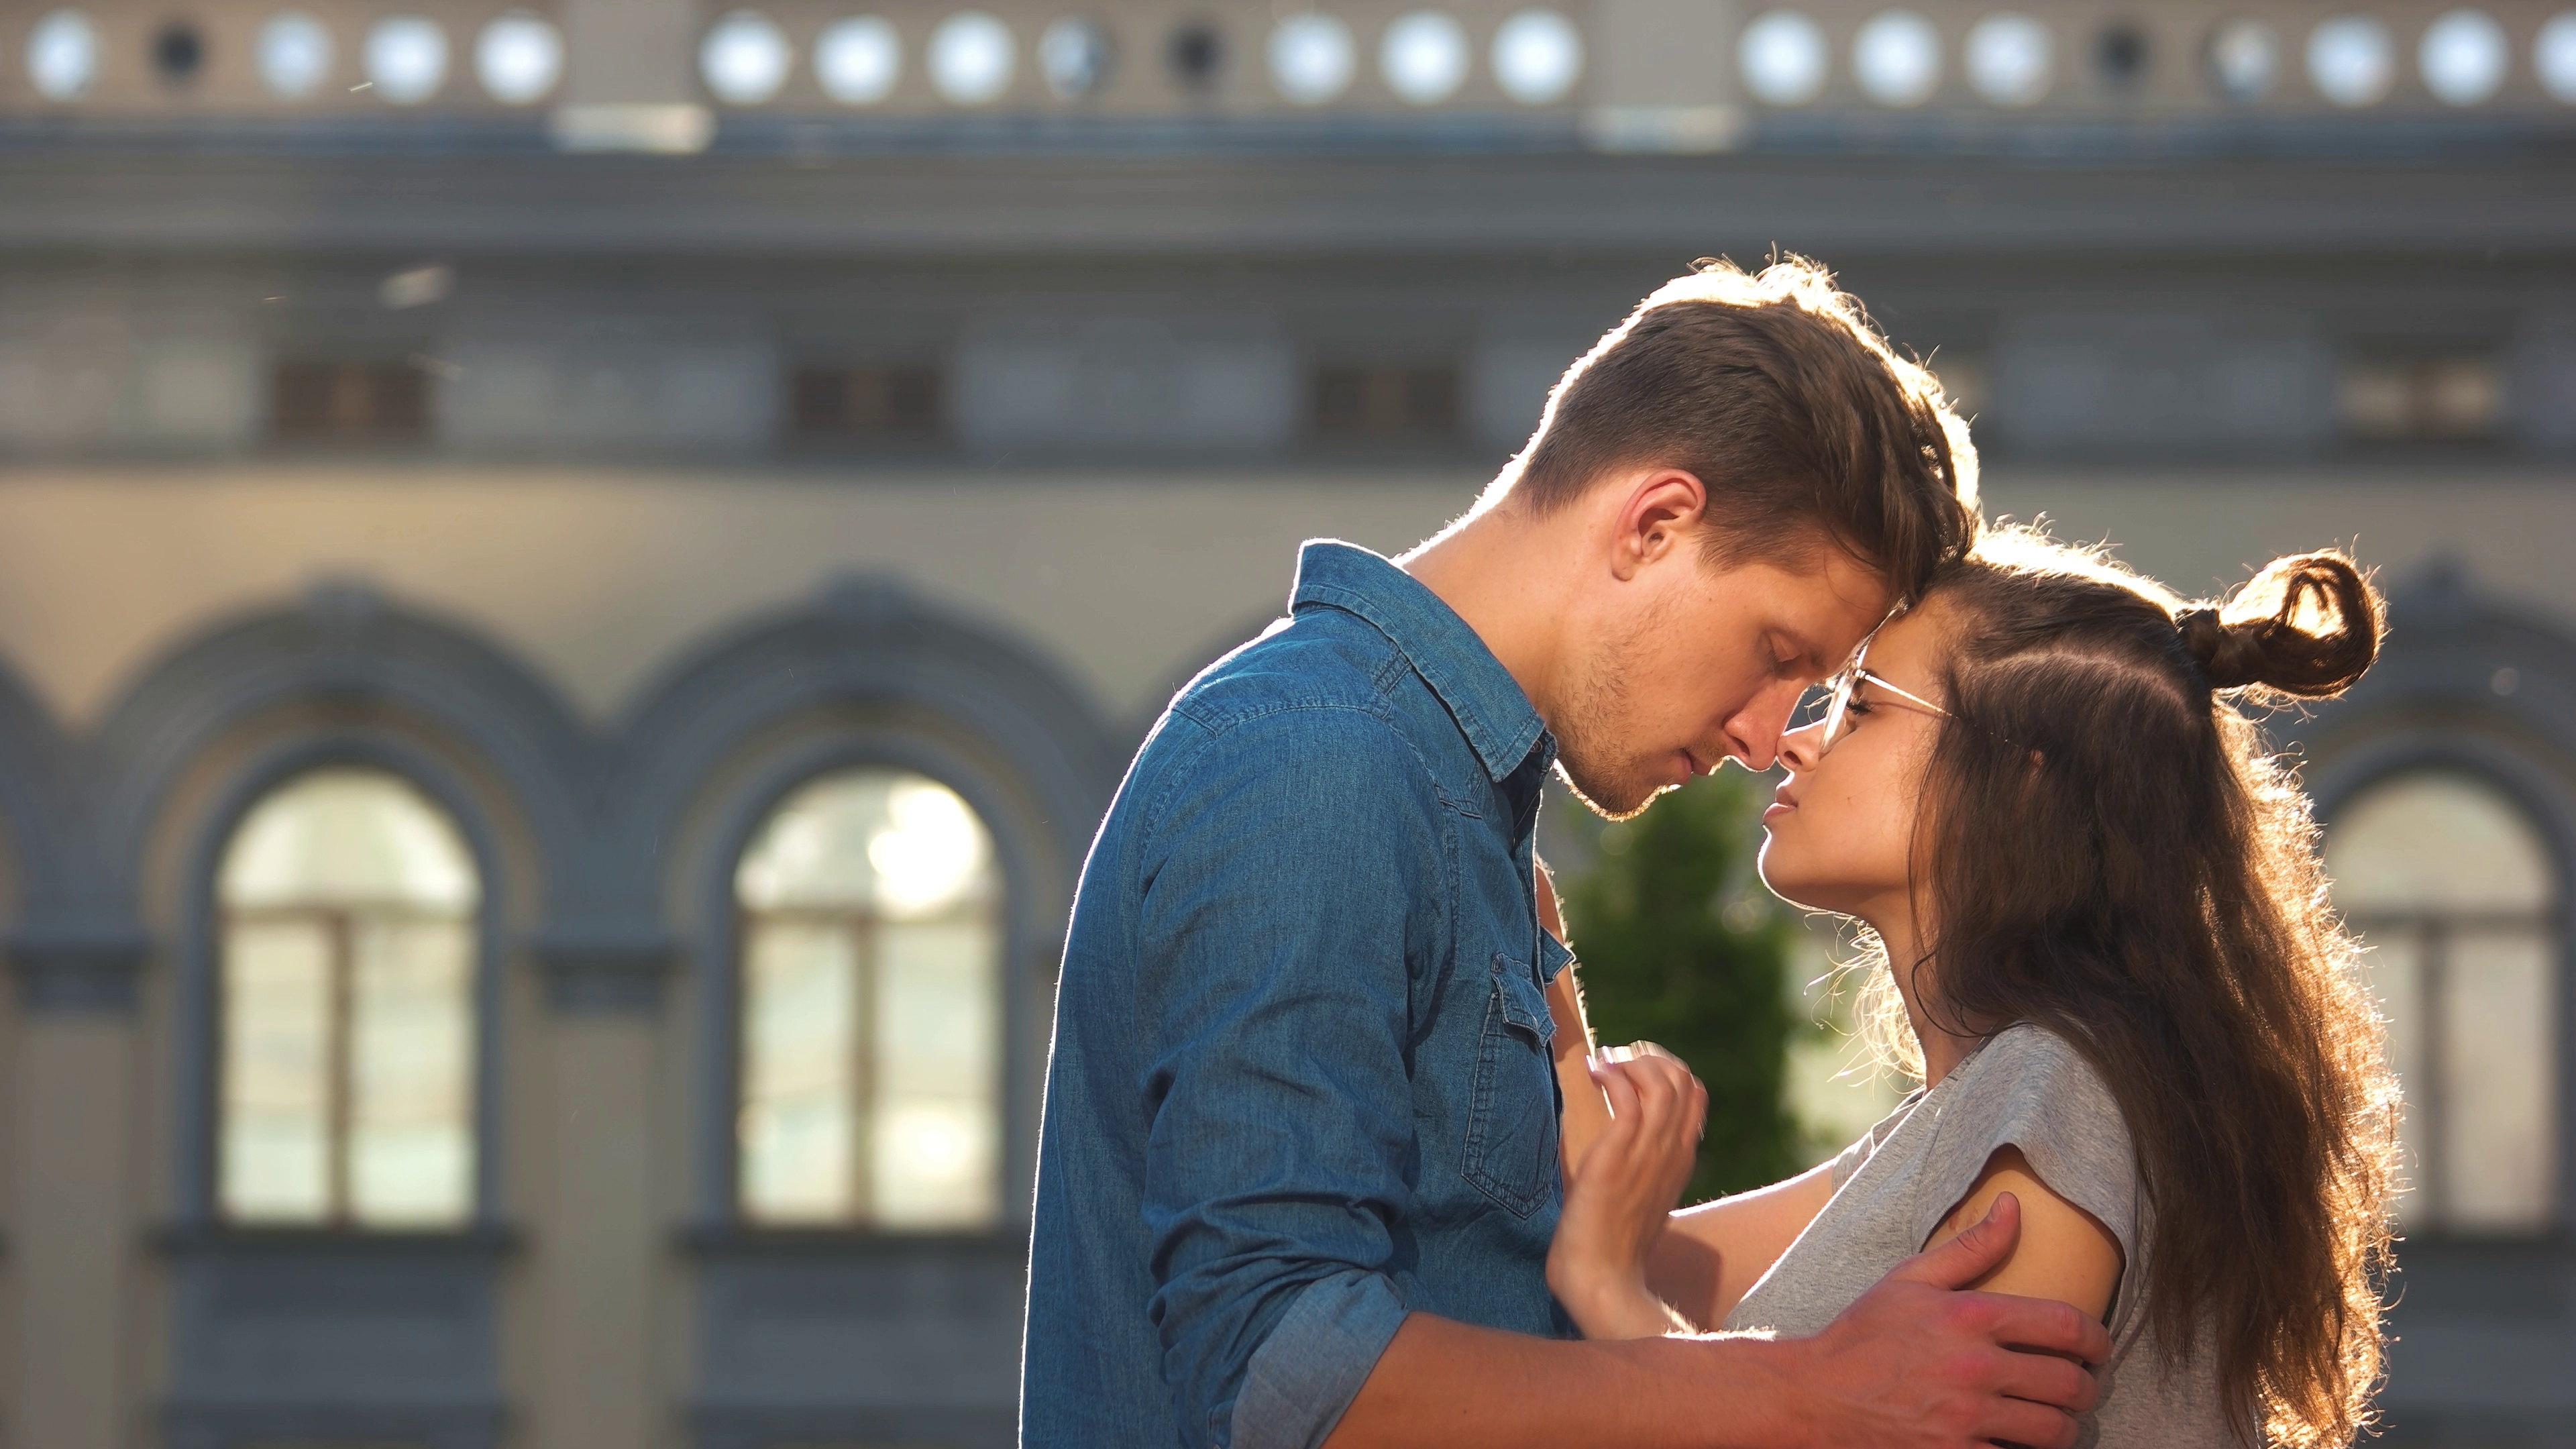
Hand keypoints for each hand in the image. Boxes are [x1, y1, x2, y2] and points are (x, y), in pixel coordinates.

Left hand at [1545, 1044, 1705, 1337]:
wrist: (1601, 1278)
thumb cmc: (1610, 1244)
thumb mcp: (1640, 1197)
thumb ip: (1643, 1168)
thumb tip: (1623, 1141)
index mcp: (1680, 1160)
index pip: (1695, 1094)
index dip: (1667, 1068)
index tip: (1632, 1068)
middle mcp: (1672, 1152)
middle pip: (1684, 1080)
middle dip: (1649, 1057)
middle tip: (1615, 1060)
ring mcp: (1648, 1154)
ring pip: (1663, 1082)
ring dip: (1631, 1062)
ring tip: (1604, 1065)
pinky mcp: (1618, 1158)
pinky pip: (1628, 1099)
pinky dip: (1612, 1075)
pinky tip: (1594, 1075)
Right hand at [1776, 1193, 2112, 1448]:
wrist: (1816, 1395)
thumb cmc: (1864, 1334)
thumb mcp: (1911, 1278)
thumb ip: (1970, 1246)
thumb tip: (2015, 1207)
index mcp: (1969, 1317)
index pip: (2064, 1325)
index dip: (2096, 1338)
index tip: (2097, 1345)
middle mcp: (1975, 1368)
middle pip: (2069, 1383)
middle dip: (2085, 1386)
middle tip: (2079, 1385)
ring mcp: (1966, 1418)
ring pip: (2054, 1430)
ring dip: (2064, 1425)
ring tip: (2056, 1417)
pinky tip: (2019, 1441)